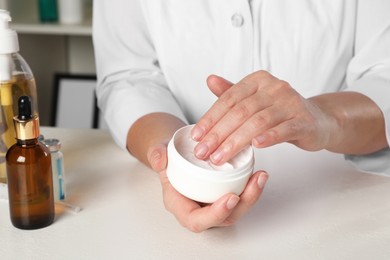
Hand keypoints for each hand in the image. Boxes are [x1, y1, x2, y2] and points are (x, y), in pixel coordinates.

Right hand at [147, 143, 268, 232]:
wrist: (176, 153)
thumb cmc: (168, 158)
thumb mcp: (158, 152)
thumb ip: (156, 155)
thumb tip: (161, 160)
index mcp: (181, 206)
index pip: (197, 220)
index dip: (215, 214)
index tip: (230, 198)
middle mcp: (200, 209)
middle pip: (225, 218)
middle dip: (243, 204)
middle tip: (255, 183)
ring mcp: (214, 203)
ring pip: (236, 209)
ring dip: (252, 195)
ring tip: (261, 176)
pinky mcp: (224, 194)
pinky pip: (240, 197)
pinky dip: (251, 187)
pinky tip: (259, 173)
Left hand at [192, 70, 335, 164]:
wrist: (317, 120)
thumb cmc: (280, 111)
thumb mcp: (254, 99)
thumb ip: (232, 92)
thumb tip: (209, 79)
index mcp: (258, 80)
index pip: (228, 99)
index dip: (210, 118)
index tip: (196, 136)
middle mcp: (274, 87)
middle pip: (240, 111)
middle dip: (218, 134)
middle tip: (203, 152)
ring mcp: (291, 102)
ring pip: (258, 122)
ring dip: (235, 141)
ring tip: (219, 157)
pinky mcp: (304, 120)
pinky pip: (284, 128)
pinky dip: (269, 137)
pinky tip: (256, 146)